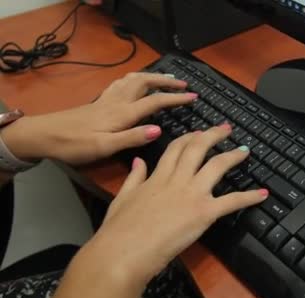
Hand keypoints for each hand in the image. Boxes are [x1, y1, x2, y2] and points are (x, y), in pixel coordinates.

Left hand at [0, 72, 196, 163]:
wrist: (44, 135)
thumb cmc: (74, 145)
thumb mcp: (104, 147)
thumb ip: (132, 138)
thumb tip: (159, 130)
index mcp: (122, 114)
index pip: (155, 102)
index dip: (175, 98)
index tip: (193, 97)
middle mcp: (117, 102)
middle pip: (145, 82)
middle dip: (166, 81)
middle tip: (183, 85)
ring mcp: (107, 100)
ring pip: (133, 79)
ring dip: (152, 77)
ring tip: (165, 80)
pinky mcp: (99, 102)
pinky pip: (121, 83)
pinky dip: (135, 79)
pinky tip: (135, 83)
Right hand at [81, 125, 268, 284]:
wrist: (123, 251)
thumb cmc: (118, 230)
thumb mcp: (122, 198)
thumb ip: (133, 178)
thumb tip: (138, 161)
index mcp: (157, 177)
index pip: (176, 149)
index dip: (190, 138)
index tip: (198, 132)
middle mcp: (176, 180)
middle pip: (198, 149)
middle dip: (214, 135)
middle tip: (226, 129)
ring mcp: (192, 194)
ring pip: (217, 166)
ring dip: (233, 156)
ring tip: (245, 150)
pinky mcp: (204, 212)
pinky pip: (232, 201)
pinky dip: (249, 197)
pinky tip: (262, 194)